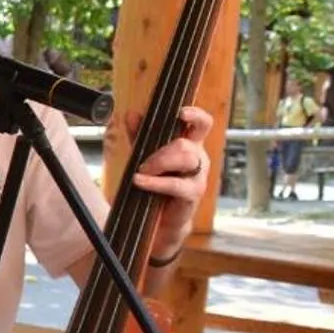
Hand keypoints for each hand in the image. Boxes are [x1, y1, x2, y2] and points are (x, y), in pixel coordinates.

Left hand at [129, 104, 212, 253]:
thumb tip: (131, 114)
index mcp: (191, 144)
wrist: (160, 220)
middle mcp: (198, 158)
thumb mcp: (146, 156)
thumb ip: (140, 136)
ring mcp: (198, 176)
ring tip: (141, 171)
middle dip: (161, 152)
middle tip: (142, 163)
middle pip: (186, 144)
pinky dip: (156, 182)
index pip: (202, 124)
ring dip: (160, 162)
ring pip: (185, 158)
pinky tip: (139, 181)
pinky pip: (176, 184)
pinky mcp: (193, 193)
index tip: (180, 112)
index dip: (196, 115)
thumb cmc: (157, 184)